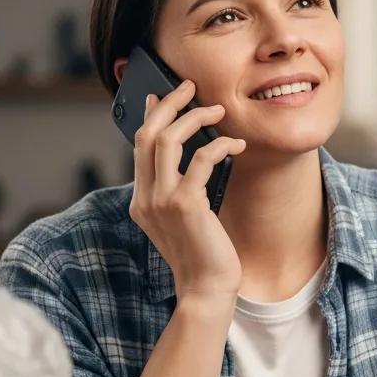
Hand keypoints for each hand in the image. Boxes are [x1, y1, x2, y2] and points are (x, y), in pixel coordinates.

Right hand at [129, 79, 246, 303]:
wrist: (207, 290)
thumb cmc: (204, 255)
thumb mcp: (185, 220)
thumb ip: (180, 191)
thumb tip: (194, 156)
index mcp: (141, 201)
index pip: (138, 146)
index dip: (150, 115)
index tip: (161, 94)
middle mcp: (145, 197)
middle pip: (147, 134)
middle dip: (169, 104)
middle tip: (190, 87)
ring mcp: (162, 200)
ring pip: (167, 139)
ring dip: (194, 117)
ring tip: (218, 110)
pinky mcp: (186, 205)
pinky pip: (201, 159)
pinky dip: (220, 145)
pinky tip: (237, 145)